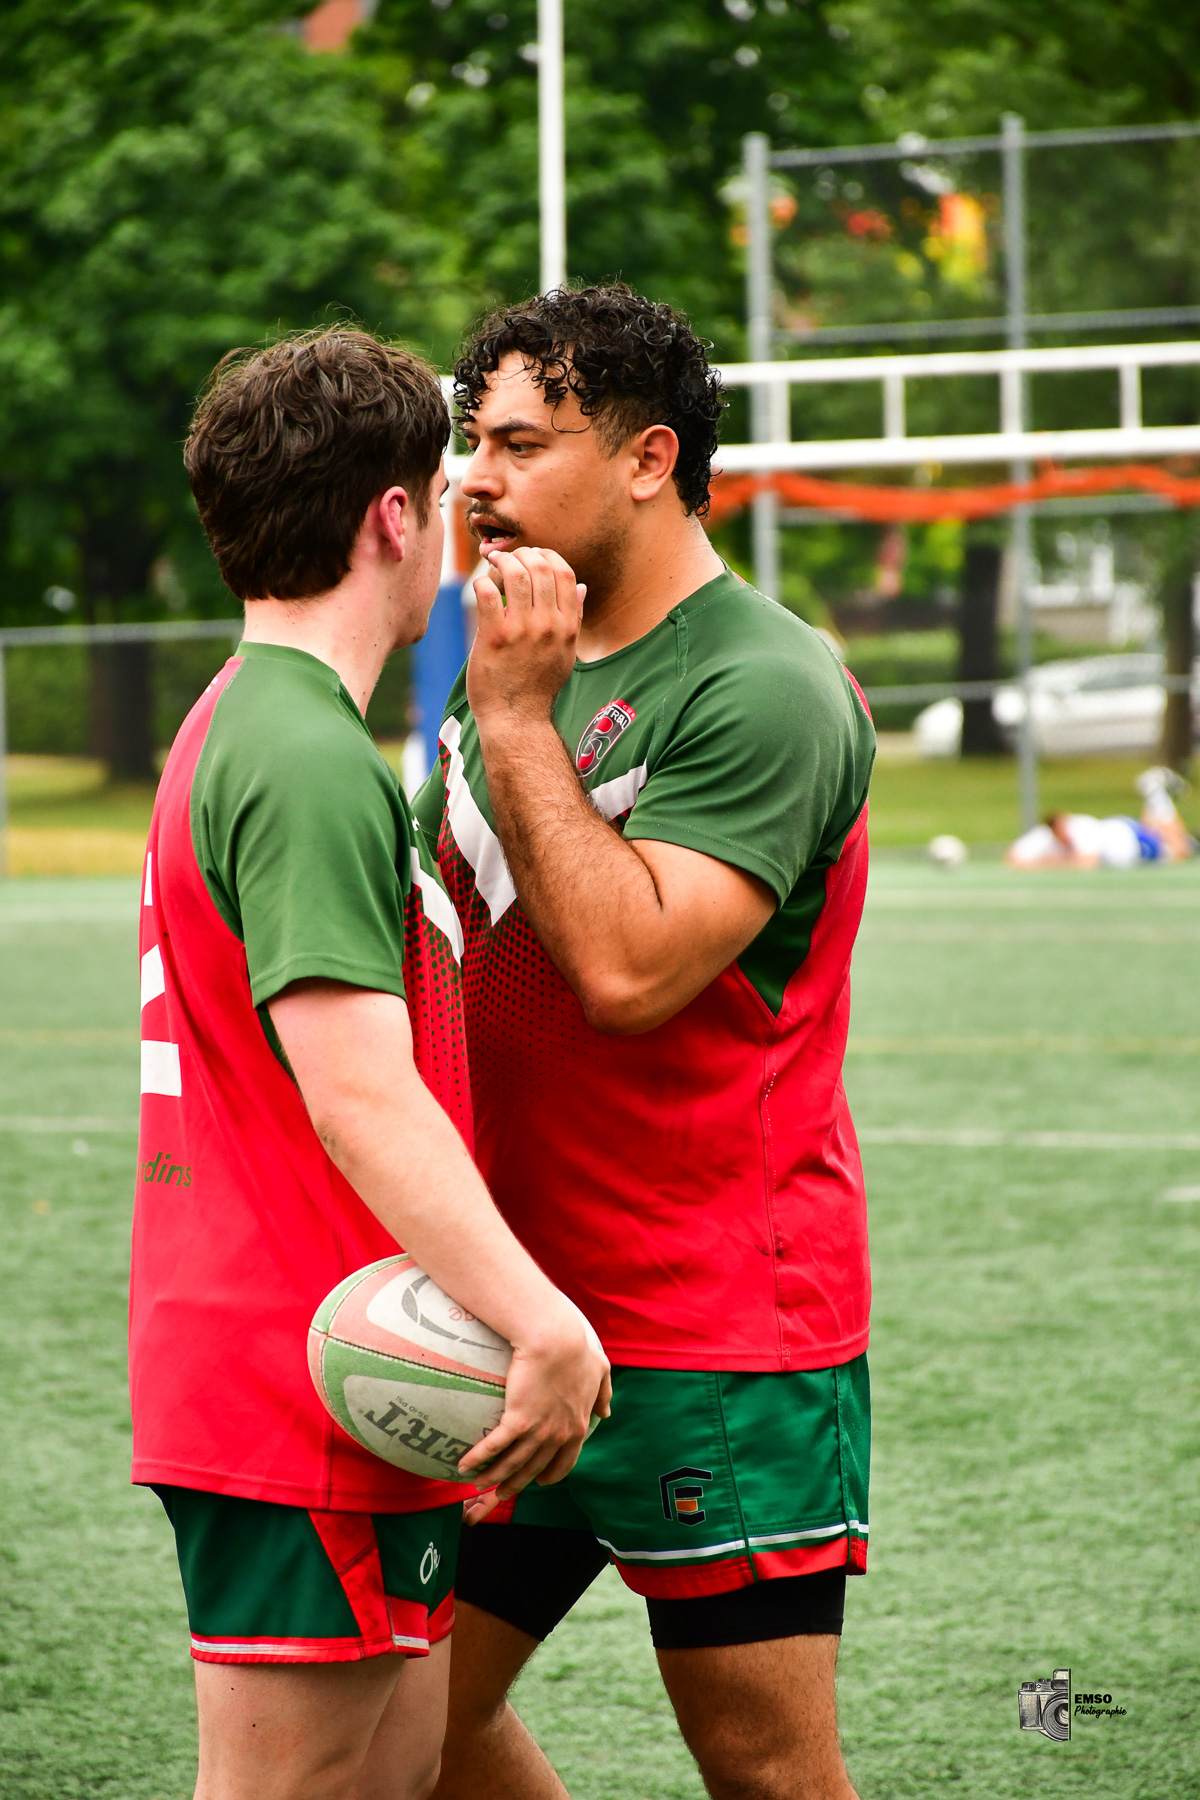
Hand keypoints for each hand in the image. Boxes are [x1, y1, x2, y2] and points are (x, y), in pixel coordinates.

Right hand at [457, 1300, 610, 1497]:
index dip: (551, 1474)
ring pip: (513, 1464)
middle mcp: (558, 1435)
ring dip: (494, 1477)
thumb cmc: (577, 1348)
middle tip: (502, 1493)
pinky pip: (495, 1447)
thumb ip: (603, 1393)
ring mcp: (538, 1431)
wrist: (556, 1338)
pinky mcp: (517, 1420)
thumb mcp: (600, 1370)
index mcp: (577, 1426)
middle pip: (534, 1469)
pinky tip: (464, 1466)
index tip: (540, 1480)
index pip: (564, 1462)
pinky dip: (478, 1459)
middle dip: (516, 1484)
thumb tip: (606, 1412)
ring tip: (479, 1484)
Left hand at [466, 546, 584, 729]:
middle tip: (507, 557)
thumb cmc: (538, 686)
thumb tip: (583, 588)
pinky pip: (487, 593)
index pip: (565, 573)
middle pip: (540, 567)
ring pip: (514, 574)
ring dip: (501, 562)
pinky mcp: (494, 637)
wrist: (517, 719)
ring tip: (492, 563)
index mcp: (567, 626)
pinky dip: (482, 582)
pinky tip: (480, 586)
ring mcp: (522, 631)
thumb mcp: (565, 653)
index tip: (532, 556)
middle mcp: (548, 626)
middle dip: (522, 554)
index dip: (547, 556)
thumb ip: (574, 618)